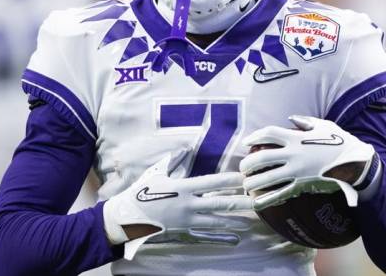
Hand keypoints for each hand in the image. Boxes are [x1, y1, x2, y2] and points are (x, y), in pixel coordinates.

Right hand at [103, 149, 252, 258]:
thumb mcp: (157, 173)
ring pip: (216, 220)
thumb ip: (173, 161)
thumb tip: (185, 148)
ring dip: (235, 220)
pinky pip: (207, 233)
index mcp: (183, 187)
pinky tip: (235, 236)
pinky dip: (222, 234)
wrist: (129, 216)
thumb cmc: (142, 192)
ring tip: (251, 220)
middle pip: (219, 203)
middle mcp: (188, 204)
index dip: (229, 180)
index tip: (244, 177)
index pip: (211, 182)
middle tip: (256, 200)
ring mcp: (187, 219)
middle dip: (240, 202)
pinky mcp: (184, 230)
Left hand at [239, 115, 378, 209]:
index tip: (246, 142)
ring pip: (268, 178)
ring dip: (253, 181)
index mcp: (297, 138)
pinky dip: (267, 199)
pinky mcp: (302, 186)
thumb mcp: (324, 125)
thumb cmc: (341, 142)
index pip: (269, 134)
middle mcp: (294, 155)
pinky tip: (256, 202)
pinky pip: (281, 194)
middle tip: (243, 168)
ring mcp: (297, 172)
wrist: (356, 163)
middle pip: (262, 158)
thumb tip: (291, 119)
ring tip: (246, 183)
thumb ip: (305, 121)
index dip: (254, 137)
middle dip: (248, 163)